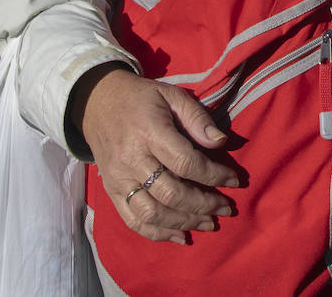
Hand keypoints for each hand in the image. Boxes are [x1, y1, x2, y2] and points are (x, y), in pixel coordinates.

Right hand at [76, 66, 239, 243]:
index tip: (234, 180)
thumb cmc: (141, 98)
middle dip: (204, 205)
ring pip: (153, 213)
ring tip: (209, 223)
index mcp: (149, 132)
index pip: (185, 162)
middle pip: (171, 193)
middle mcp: (132, 159)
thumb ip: (197, 118)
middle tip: (226, 207)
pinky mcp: (112, 191)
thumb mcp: (171, 95)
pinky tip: (181, 236)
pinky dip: (158, 233)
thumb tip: (221, 142)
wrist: (97, 103)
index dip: (214, 175)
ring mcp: (119, 179)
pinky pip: (134, 220)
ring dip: (185, 222)